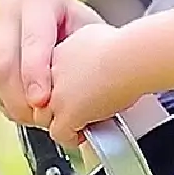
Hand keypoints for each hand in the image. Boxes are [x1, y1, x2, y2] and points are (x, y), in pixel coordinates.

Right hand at [0, 0, 102, 126]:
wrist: (79, 41)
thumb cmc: (93, 41)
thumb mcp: (96, 43)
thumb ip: (85, 61)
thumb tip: (82, 98)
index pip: (31, 39)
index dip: (35, 73)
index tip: (43, 102)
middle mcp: (9, 5)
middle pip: (4, 60)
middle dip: (21, 96)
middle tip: (40, 120)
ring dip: (16, 104)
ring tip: (41, 120)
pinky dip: (10, 105)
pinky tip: (31, 114)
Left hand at [43, 25, 146, 140]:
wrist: (131, 58)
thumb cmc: (124, 47)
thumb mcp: (95, 37)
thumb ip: (84, 50)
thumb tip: (92, 57)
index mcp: (57, 53)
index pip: (48, 78)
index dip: (62, 89)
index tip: (77, 94)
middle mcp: (51, 73)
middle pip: (42, 97)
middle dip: (58, 106)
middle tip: (77, 110)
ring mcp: (57, 94)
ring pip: (45, 117)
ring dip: (61, 123)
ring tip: (80, 124)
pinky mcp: (67, 112)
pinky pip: (59, 134)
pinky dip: (71, 137)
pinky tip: (85, 133)